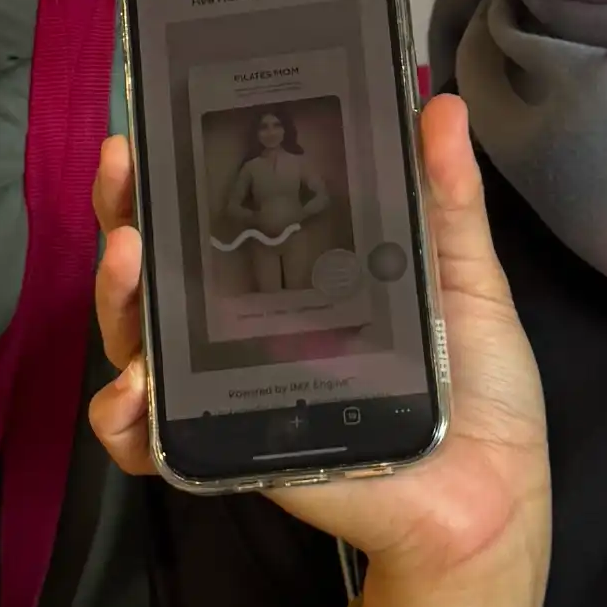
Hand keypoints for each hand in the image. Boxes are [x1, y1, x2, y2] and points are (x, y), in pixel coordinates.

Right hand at [89, 94, 551, 606]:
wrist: (489, 502)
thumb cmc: (474, 394)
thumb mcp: (464, 282)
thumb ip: (446, 198)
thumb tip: (439, 103)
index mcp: (289, 278)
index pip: (211, 216)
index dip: (169, 174)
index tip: (150, 130)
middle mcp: (241, 328)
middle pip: (156, 268)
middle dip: (123, 215)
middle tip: (123, 173)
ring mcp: (226, 390)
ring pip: (138, 340)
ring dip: (117, 298)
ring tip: (130, 260)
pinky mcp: (228, 453)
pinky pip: (149, 440)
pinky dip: (123, 419)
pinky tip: (132, 392)